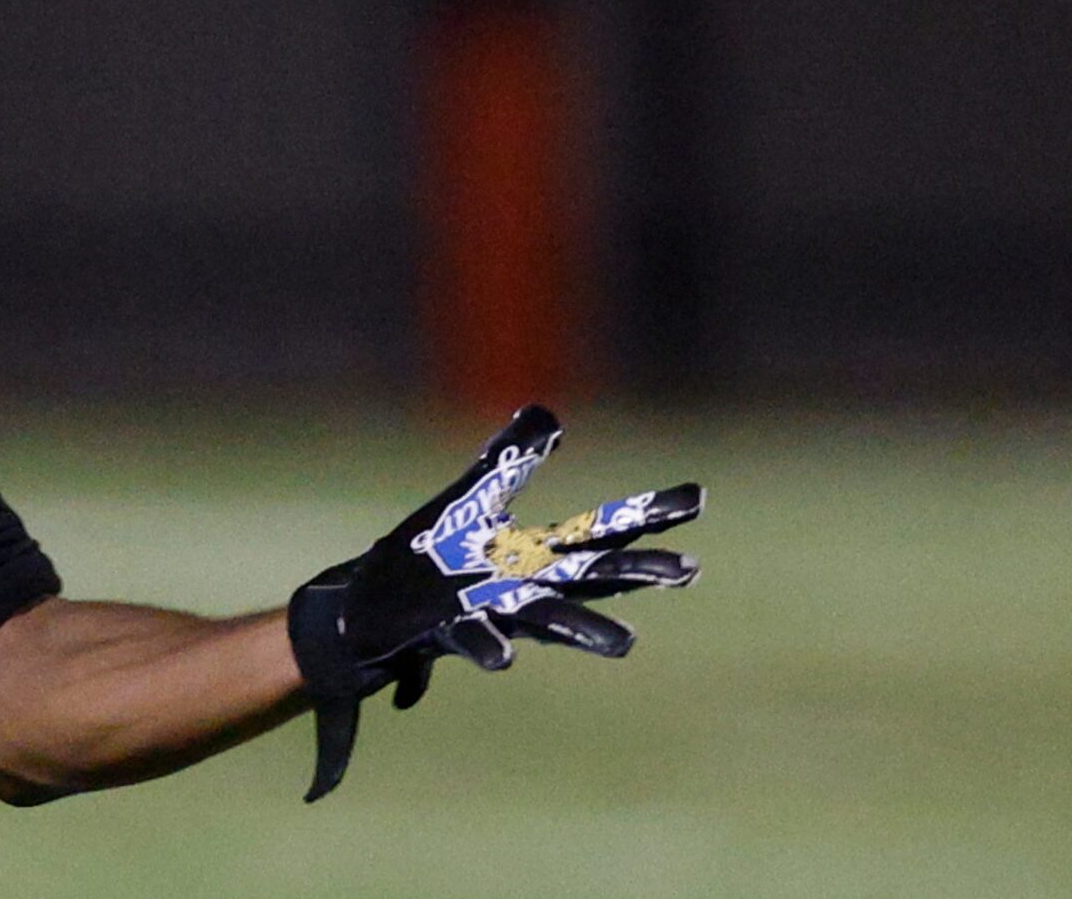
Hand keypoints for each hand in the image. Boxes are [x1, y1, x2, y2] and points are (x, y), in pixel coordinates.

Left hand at [286, 405, 700, 800]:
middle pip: (591, 575)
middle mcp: (525, 587)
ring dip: (586, 630)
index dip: (646, 512)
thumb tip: (547, 413)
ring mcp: (491, 611)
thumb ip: (509, 461)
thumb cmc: (432, 554)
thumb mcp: (471, 499)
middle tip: (690, 569)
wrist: (374, 609)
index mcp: (534, 553)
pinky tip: (505, 659)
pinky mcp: (449, 630)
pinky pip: (475, 641)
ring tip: (627, 643)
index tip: (697, 497)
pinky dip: (490, 647)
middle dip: (638, 571)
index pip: (600, 527)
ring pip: (547, 621)